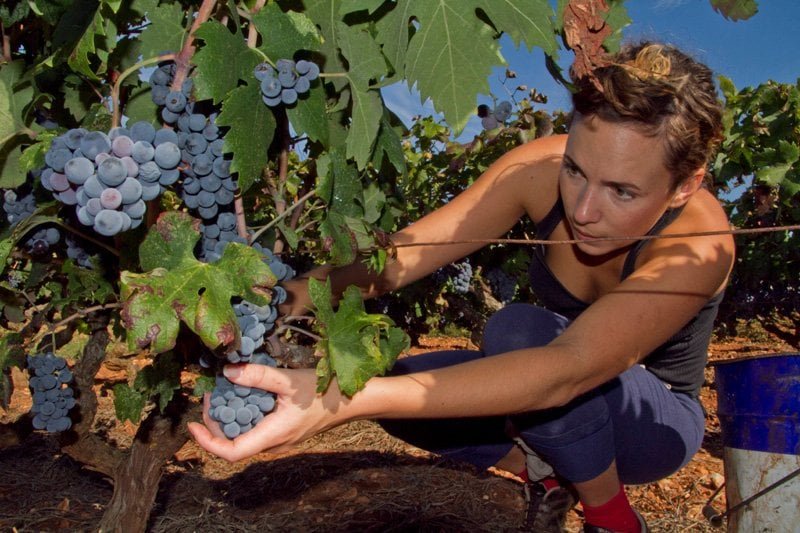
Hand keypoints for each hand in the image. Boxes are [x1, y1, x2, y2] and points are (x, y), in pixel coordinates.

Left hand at [187, 364, 350, 461]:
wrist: (352, 400)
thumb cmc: (324, 391)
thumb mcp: (290, 380)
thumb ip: (258, 376)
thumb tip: (227, 371)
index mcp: (273, 435)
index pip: (231, 452)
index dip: (207, 441)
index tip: (192, 424)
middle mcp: (273, 443)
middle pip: (233, 443)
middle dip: (215, 422)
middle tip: (209, 395)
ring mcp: (279, 440)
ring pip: (243, 436)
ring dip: (229, 417)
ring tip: (222, 393)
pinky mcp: (283, 432)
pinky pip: (255, 429)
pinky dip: (243, 414)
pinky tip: (243, 394)